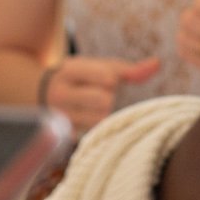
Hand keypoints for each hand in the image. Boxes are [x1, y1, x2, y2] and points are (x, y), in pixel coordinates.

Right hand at [43, 54, 160, 133]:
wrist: (42, 93)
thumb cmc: (82, 78)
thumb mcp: (99, 67)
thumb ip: (129, 69)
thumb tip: (158, 64)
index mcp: (70, 71)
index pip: (106, 77)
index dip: (112, 80)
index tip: (107, 81)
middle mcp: (61, 94)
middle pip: (104, 101)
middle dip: (109, 98)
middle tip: (102, 96)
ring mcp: (60, 116)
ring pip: (100, 120)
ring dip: (105, 115)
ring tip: (96, 109)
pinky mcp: (63, 135)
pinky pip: (93, 135)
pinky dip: (99, 129)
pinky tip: (92, 122)